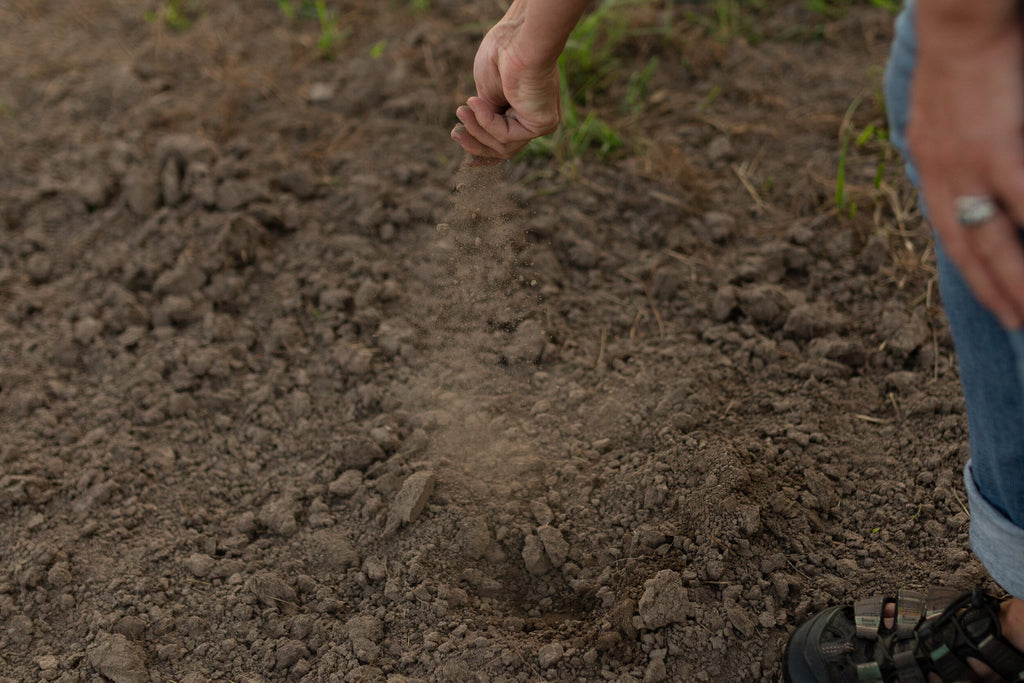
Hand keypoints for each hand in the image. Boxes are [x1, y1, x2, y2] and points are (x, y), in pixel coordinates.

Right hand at [451, 19, 561, 163]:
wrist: (518, 41)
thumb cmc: (501, 57)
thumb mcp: (485, 92)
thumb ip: (484, 115)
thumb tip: (474, 133)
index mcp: (521, 108)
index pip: (502, 139)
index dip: (479, 146)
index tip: (458, 139)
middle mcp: (533, 118)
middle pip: (502, 148)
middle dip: (475, 142)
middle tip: (455, 132)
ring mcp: (539, 122)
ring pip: (502, 146)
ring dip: (477, 130)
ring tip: (463, 112)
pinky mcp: (543, 124)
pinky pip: (505, 136)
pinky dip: (486, 122)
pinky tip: (476, 104)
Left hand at [909, 19, 1023, 328]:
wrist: (958, 20)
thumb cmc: (964, 57)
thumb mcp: (944, 114)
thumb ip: (954, 150)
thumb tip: (978, 174)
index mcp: (929, 167)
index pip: (950, 232)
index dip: (972, 271)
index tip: (990, 301)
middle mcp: (940, 177)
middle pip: (970, 249)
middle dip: (994, 291)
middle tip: (1015, 324)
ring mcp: (965, 168)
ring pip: (994, 242)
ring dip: (1016, 282)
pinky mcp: (994, 150)